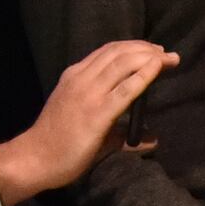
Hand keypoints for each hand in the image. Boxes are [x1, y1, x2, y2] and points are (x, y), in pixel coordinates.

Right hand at [0, 40, 173, 201]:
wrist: (35, 158)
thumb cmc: (59, 144)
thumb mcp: (87, 124)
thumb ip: (118, 128)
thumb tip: (150, 138)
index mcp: (75, 75)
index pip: (108, 52)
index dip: (133, 47)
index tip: (153, 51)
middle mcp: (82, 78)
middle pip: (119, 52)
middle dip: (146, 49)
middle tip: (166, 54)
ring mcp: (89, 94)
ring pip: (123, 63)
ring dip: (150, 57)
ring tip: (169, 58)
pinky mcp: (97, 113)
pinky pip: (125, 89)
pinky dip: (144, 74)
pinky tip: (157, 68)